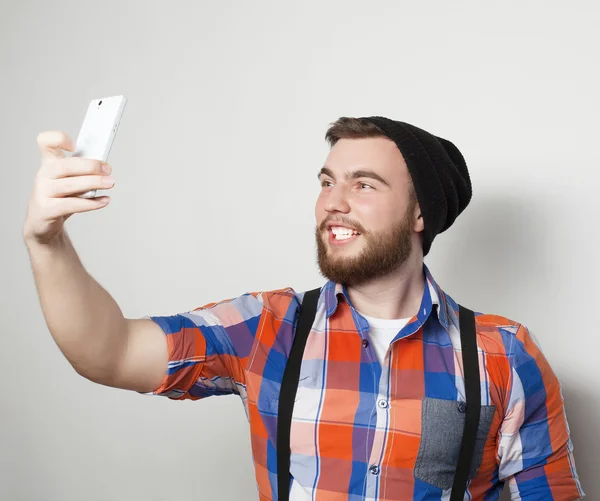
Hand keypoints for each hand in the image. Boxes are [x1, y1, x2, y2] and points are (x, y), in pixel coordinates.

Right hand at [23, 130, 115, 245]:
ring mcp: (42, 192)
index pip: (46, 142)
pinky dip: (91, 203)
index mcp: (49, 162)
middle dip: (90, 166)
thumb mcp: (69, 180)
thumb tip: (104, 168)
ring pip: (70, 185)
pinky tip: (104, 200)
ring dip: (94, 183)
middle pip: (65, 165)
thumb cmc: (60, 197)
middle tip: (108, 169)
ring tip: (110, 183)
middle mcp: (43, 174)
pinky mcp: (46, 209)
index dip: (58, 139)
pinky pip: (71, 205)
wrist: (42, 222)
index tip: (75, 145)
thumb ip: (83, 172)